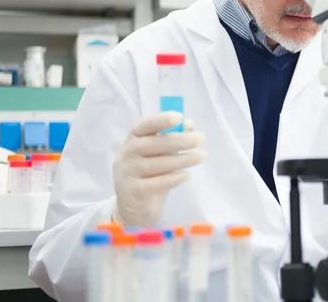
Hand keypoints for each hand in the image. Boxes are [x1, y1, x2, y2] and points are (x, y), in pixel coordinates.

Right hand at [111, 112, 205, 226]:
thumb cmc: (149, 176)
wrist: (134, 209)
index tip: (180, 117)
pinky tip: (188, 175)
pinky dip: (174, 178)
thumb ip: (171, 139)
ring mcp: (127, 174)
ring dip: (183, 159)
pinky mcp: (134, 192)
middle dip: (179, 140)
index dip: (160, 120)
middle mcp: (126, 155)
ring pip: (157, 164)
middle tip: (200, 139)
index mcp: (131, 141)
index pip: (143, 126)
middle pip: (153, 144)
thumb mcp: (160, 156)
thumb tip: (189, 124)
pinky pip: (157, 183)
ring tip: (201, 156)